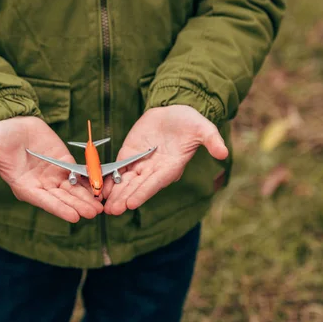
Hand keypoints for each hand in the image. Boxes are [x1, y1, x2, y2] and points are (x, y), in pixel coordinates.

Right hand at [0, 116, 102, 222]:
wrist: (12, 122)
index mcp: (24, 186)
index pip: (44, 201)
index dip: (59, 208)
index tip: (74, 217)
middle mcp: (41, 185)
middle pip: (62, 198)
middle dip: (77, 206)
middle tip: (93, 214)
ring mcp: (54, 175)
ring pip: (72, 190)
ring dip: (86, 198)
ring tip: (100, 208)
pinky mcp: (64, 163)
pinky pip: (78, 175)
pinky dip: (89, 182)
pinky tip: (101, 189)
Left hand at [103, 105, 227, 214]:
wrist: (174, 110)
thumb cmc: (190, 121)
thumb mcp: (203, 128)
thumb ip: (211, 140)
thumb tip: (223, 153)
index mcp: (171, 167)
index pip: (155, 183)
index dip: (143, 192)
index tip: (132, 203)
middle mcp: (155, 169)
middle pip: (138, 187)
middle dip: (125, 198)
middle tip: (112, 211)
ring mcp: (141, 163)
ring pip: (126, 181)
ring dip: (115, 193)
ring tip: (104, 206)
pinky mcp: (129, 154)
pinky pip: (118, 169)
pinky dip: (109, 178)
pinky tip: (99, 188)